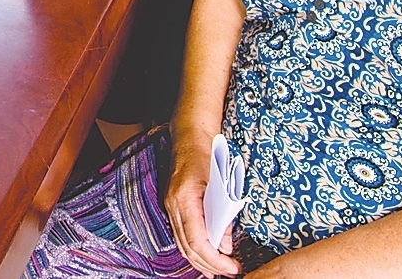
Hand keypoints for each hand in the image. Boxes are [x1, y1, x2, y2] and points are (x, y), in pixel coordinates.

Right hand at [165, 128, 240, 276]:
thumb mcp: (222, 185)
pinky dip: (193, 249)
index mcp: (184, 200)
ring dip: (199, 261)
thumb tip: (225, 245)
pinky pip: (181, 235)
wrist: (189, 136)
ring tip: (218, 271)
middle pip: (187, 248)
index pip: (197, 242)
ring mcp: (170, 207)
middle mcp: (173, 206)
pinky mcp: (173, 207)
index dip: (215, 260)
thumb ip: (223, 216)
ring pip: (182, 244)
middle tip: (229, 272)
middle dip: (208, 265)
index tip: (231, 267)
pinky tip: (204, 257)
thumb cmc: (207, 156)